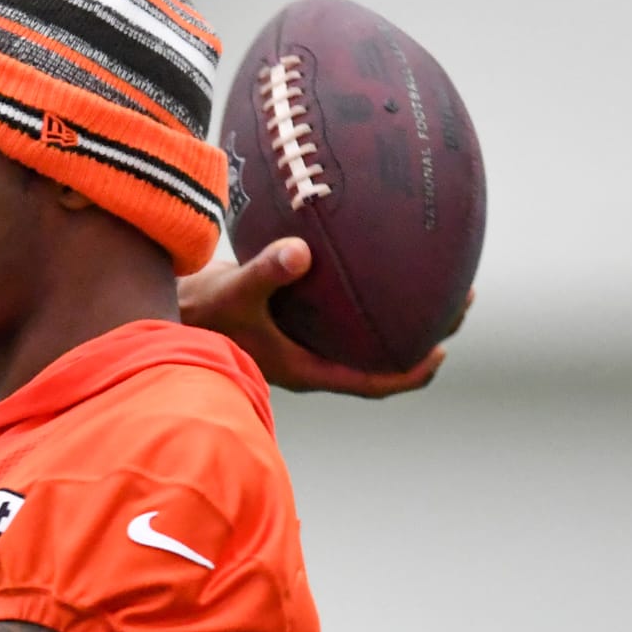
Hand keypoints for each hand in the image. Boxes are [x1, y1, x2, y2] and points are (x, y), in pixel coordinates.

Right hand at [179, 237, 471, 397]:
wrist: (171, 311)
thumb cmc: (200, 313)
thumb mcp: (234, 293)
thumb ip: (267, 274)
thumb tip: (301, 251)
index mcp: (307, 369)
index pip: (371, 381)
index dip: (411, 373)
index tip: (442, 351)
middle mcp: (314, 357)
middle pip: (382, 356)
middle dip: (425, 332)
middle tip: (460, 298)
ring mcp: (309, 339)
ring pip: (369, 332)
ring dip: (406, 311)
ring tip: (440, 276)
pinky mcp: (300, 318)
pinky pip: (347, 309)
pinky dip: (371, 289)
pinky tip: (385, 250)